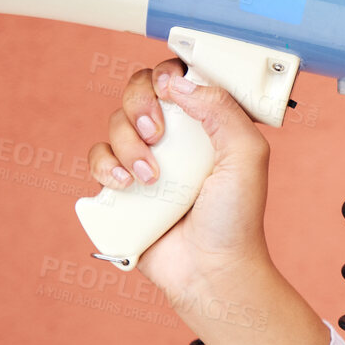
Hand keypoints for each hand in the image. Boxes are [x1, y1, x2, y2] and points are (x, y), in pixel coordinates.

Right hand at [86, 58, 274, 308]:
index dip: (168, 74)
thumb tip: (179, 82)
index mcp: (207, 122)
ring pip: (115, 122)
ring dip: (128, 144)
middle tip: (157, 133)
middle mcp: (175, 135)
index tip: (169, 91)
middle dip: (140, 104)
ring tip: (151, 178)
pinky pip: (98, 157)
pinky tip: (128, 186)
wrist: (209, 270)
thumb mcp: (247, 155)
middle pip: (138, 89)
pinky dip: (106, 166)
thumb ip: (222, 109)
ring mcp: (146, 158)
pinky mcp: (122, 184)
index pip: (179, 75)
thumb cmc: (235, 218)